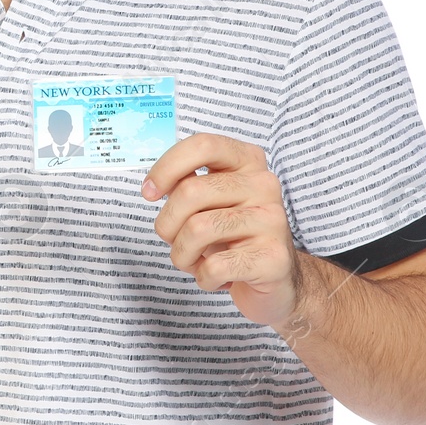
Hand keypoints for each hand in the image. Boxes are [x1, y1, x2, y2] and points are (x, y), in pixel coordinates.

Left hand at [141, 133, 300, 331]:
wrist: (276, 279)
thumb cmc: (232, 236)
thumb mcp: (209, 202)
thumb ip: (186, 185)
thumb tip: (154, 186)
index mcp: (248, 161)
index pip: (203, 145)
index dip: (167, 167)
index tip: (149, 192)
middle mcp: (264, 184)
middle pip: (190, 191)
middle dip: (167, 224)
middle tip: (173, 241)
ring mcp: (273, 220)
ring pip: (197, 230)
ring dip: (182, 255)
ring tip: (194, 262)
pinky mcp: (274, 258)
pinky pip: (215, 266)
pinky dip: (203, 278)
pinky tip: (216, 278)